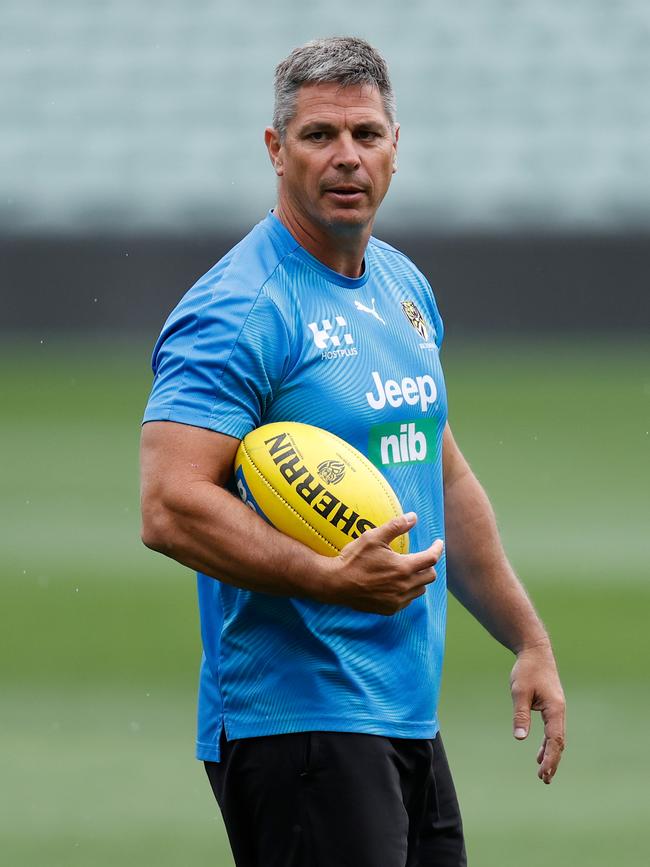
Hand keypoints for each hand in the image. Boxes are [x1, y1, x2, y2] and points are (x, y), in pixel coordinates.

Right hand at [319, 511, 443, 614]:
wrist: (336, 583)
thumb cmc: (354, 558)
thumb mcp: (373, 537)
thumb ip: (396, 526)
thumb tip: (414, 517)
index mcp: (403, 567)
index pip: (431, 558)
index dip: (437, 548)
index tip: (438, 543)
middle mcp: (404, 586)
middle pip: (430, 576)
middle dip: (429, 564)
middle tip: (422, 557)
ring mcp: (397, 600)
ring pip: (420, 590)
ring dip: (419, 579)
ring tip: (409, 570)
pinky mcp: (389, 609)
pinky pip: (407, 601)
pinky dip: (408, 592)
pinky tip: (397, 584)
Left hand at [510, 645, 565, 783]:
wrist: (535, 652)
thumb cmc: (527, 670)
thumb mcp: (520, 691)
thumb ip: (521, 715)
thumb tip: (520, 738)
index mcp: (555, 709)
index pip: (555, 739)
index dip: (550, 757)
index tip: (543, 771)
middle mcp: (559, 712)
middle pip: (559, 742)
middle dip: (552, 761)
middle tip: (544, 779)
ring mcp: (556, 710)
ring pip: (556, 738)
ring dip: (550, 755)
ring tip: (544, 774)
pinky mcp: (551, 708)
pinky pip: (552, 731)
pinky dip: (547, 744)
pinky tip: (539, 754)